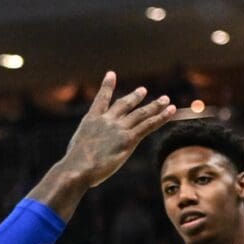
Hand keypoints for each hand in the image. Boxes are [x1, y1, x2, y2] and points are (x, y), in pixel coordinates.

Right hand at [62, 71, 175, 188]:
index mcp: (90, 121)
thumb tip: (91, 152)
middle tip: (142, 90)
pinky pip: (148, 125)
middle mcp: (106, 120)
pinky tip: (171, 110)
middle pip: (124, 104)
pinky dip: (161, 117)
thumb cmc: (73, 165)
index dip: (107, 86)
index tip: (111, 74)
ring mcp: (118, 129)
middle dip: (135, 97)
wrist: (78, 168)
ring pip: (141, 114)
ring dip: (154, 105)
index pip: (101, 99)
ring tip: (165, 99)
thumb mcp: (77, 149)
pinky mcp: (129, 139)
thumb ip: (88, 144)